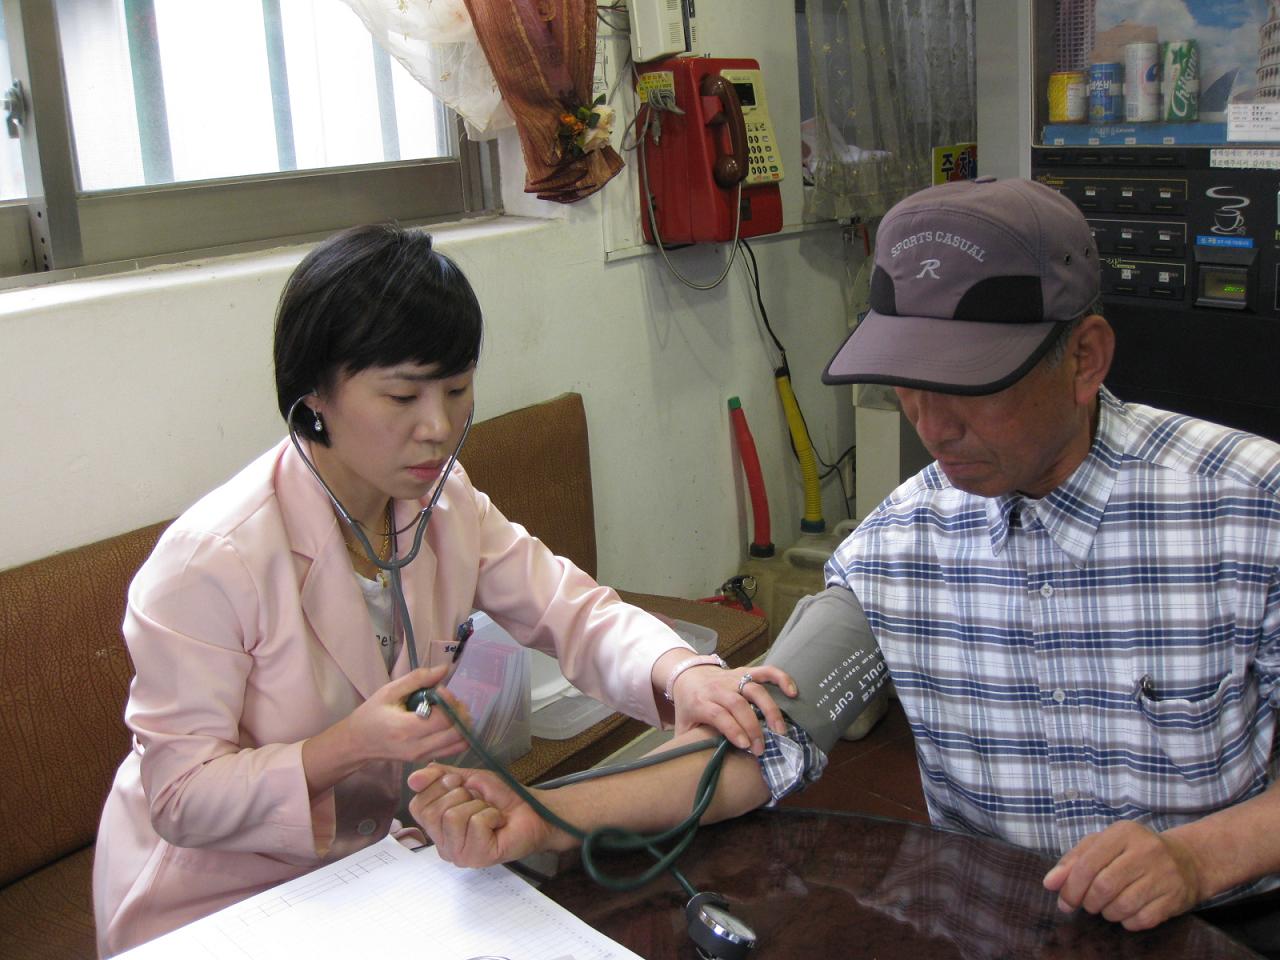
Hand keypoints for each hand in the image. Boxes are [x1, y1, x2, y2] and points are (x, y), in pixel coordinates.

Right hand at [345, 665, 471, 764]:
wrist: (358, 743)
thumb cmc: (372, 714)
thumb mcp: (390, 691)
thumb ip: (418, 678)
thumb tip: (445, 668)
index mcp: (406, 728)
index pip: (444, 718)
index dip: (449, 701)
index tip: (440, 690)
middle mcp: (417, 747)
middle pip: (457, 733)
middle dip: (460, 712)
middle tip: (450, 700)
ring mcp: (423, 757)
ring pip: (459, 744)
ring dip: (462, 724)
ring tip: (450, 711)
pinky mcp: (425, 759)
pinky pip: (453, 750)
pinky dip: (458, 735)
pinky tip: (448, 723)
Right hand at [406, 764, 567, 866]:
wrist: (531, 810)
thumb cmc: (500, 798)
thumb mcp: (466, 778)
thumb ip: (438, 777)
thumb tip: (413, 779)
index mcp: (436, 827)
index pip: (417, 805)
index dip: (438, 786)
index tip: (460, 784)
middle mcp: (443, 845)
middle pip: (434, 812)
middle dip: (460, 795)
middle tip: (478, 800)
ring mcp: (459, 855)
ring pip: (453, 818)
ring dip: (478, 806)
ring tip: (489, 813)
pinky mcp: (477, 858)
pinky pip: (476, 824)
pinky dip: (491, 815)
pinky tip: (498, 823)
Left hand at [671, 663, 796, 755]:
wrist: (687, 675)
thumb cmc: (688, 707)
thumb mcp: (683, 726)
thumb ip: (690, 743)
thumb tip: (697, 771)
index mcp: (701, 702)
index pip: (718, 714)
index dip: (732, 729)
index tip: (745, 746)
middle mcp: (718, 689)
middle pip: (738, 704)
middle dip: (753, 727)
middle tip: (762, 749)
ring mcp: (733, 678)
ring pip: (754, 689)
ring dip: (770, 709)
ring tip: (780, 730)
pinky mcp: (745, 671)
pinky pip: (765, 671)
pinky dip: (780, 679)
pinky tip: (792, 693)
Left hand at [1042, 820, 1202, 929]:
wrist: (1186, 860)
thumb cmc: (1133, 852)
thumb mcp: (1103, 845)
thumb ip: (1073, 860)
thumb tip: (1050, 883)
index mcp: (1123, 832)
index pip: (1087, 864)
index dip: (1070, 887)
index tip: (1064, 901)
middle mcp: (1146, 851)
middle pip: (1103, 887)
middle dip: (1088, 902)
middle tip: (1087, 905)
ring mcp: (1164, 875)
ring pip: (1122, 906)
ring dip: (1106, 913)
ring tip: (1106, 907)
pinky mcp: (1176, 898)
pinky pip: (1142, 920)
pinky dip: (1127, 922)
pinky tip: (1126, 913)